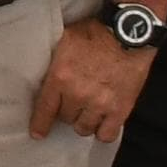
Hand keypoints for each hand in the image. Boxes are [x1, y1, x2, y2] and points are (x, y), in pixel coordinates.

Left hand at [30, 15, 155, 141]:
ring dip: (84, 122)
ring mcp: (100, 104)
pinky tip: (102, 123)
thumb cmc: (96, 32)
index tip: (38, 134)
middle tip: (72, 104)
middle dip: (67, 112)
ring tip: (87, 112)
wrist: (128, 32)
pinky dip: (103, 131)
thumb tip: (45, 75)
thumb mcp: (64, 41)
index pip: (45, 109)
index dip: (40, 124)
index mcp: (60, 77)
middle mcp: (78, 94)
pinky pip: (107, 134)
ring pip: (84, 128)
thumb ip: (55, 62)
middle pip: (65, 118)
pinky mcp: (120, 109)